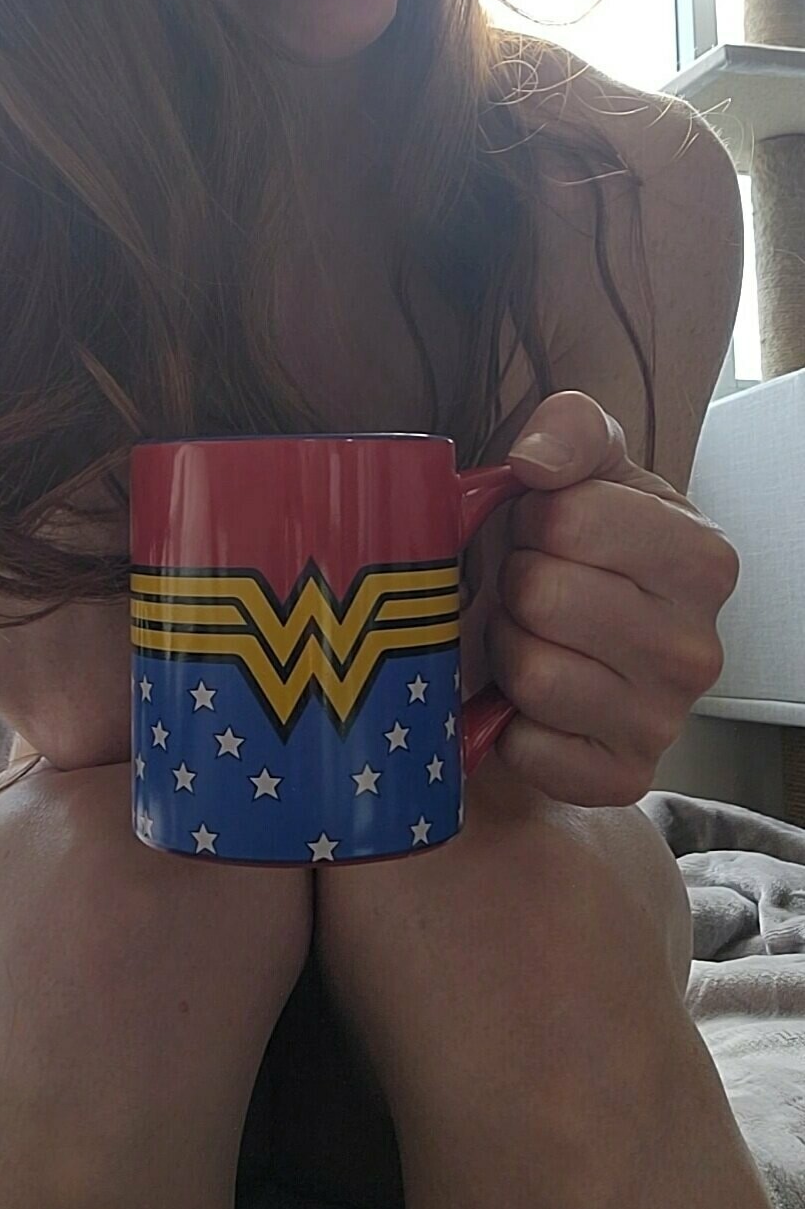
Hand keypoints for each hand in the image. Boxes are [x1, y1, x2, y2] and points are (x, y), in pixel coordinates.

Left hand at [481, 390, 739, 807]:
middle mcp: (699, 648)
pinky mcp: (620, 779)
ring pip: (532, 674)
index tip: (543, 530)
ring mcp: (664, 721)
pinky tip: (527, 701)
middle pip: (544, 595)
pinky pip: (529, 749)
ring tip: (530, 637)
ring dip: (507, 650)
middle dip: (515, 584)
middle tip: (530, 589)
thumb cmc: (572, 545)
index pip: (570, 518)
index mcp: (703, 558)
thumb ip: (571, 429)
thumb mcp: (583, 466)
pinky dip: (506, 724)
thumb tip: (536, 461)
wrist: (564, 636)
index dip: (532, 517)